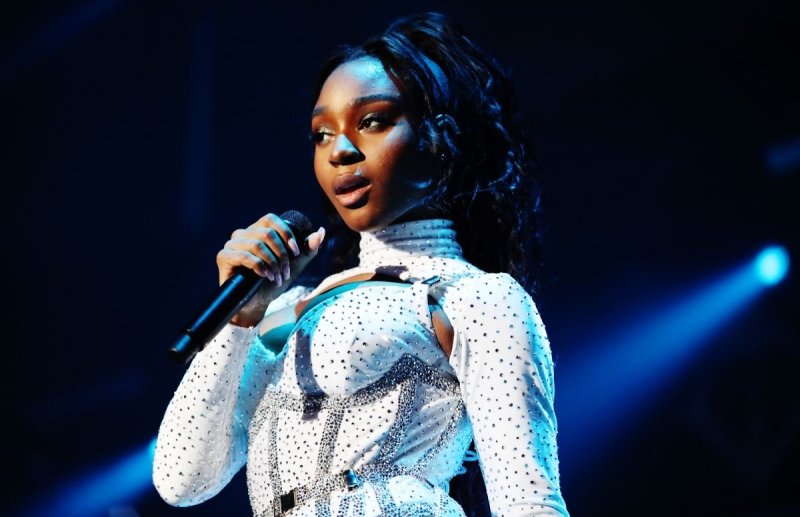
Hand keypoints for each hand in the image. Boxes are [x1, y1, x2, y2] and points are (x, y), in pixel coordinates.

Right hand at [215, 212, 325, 326]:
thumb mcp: (294, 266)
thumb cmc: (272, 283)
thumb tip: (320, 232)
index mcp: (257, 231)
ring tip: (276, 278)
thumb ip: (307, 250)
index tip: (295, 252)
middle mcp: (243, 234)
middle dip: (281, 255)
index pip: (271, 219)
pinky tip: (265, 276)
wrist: (256, 304)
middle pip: (267, 233)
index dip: (286, 233)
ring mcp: (231, 245)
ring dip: (272, 263)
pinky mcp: (223, 257)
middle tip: (285, 273)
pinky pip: (244, 256)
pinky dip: (260, 267)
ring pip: (257, 244)